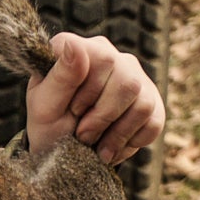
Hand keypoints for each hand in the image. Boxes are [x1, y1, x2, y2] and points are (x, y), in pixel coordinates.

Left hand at [24, 32, 164, 164]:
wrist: (63, 155)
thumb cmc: (49, 126)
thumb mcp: (45, 106)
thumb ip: (60, 76)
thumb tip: (73, 44)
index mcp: (81, 49)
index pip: (104, 59)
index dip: (89, 92)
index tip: (73, 109)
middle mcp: (112, 57)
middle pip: (127, 83)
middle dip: (103, 118)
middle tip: (83, 134)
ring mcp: (134, 78)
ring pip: (143, 104)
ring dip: (117, 134)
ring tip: (97, 145)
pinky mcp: (151, 102)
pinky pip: (154, 122)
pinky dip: (131, 142)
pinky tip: (113, 146)